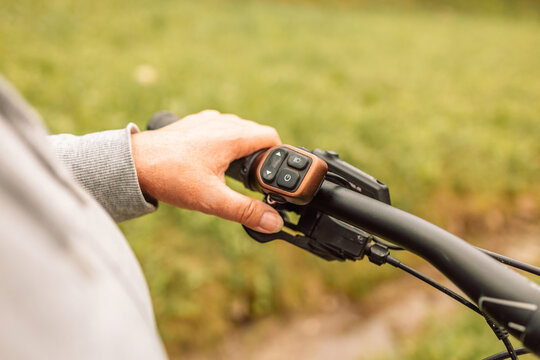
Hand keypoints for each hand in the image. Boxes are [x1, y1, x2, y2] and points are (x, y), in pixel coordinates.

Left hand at [131, 110, 283, 232]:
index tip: (274, 174)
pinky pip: (218, 127)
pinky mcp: (192, 123)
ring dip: (242, 146)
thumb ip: (245, 211)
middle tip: (256, 179)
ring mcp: (205, 120)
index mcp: (232, 136)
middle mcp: (221, 122)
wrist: (132, 163)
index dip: (279, 155)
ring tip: (235, 171)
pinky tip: (212, 159)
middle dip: (261, 154)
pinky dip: (223, 140)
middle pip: (255, 133)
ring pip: (237, 129)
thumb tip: (273, 222)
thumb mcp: (212, 199)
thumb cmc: (169, 177)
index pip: (271, 136)